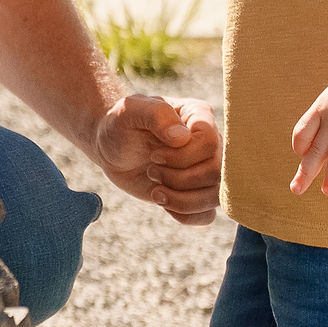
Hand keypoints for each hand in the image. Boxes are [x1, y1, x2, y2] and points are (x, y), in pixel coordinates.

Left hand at [94, 93, 220, 223]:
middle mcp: (210, 142)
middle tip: (151, 171)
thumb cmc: (121, 124)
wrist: (112, 147)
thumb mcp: (130, 111)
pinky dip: (186, 215)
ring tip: (156, 192)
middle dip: (179, 179)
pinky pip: (207, 215)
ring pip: (215, 196)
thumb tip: (182, 138)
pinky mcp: (196, 192)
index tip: (154, 155)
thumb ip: (157, 115)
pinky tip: (163, 203)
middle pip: (216, 172)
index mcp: (199, 116)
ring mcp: (205, 168)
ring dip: (182, 200)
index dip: (182, 156)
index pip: (209, 142)